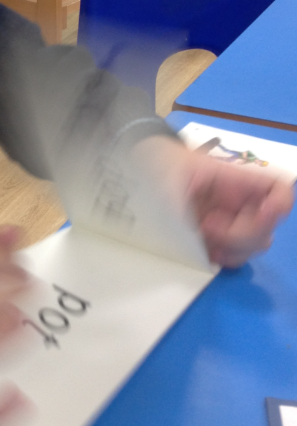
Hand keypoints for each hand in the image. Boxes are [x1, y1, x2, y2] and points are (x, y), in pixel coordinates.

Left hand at [135, 136, 293, 267]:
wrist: (146, 170)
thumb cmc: (163, 166)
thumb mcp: (169, 180)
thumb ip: (181, 208)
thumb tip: (192, 235)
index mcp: (236, 180)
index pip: (276, 190)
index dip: (278, 206)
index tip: (261, 215)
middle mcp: (240, 204)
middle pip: (266, 229)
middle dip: (241, 237)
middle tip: (207, 227)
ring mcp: (231, 222)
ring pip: (251, 247)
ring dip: (230, 250)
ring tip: (201, 239)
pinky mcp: (217, 238)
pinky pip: (231, 256)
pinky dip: (220, 259)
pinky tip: (202, 252)